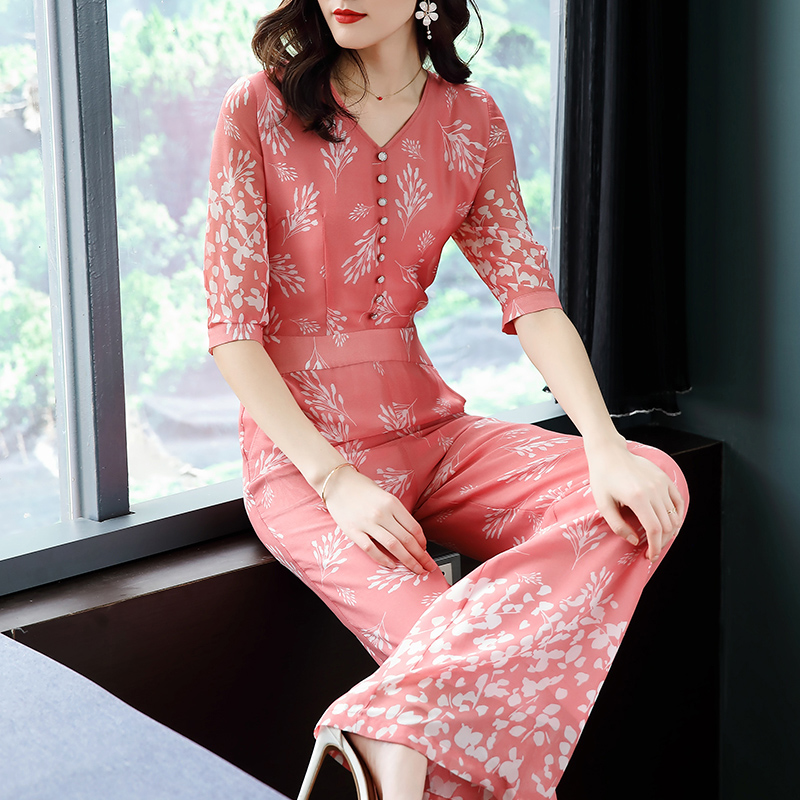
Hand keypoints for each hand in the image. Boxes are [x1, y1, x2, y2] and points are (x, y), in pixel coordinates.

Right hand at [322, 466, 438, 574]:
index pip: (413, 528)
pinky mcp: (353, 531)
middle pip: (407, 540)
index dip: (422, 543)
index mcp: (392, 503)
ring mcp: (367, 523)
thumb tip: (411, 534)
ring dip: (407, 561)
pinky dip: (383, 559)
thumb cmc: (362, 488)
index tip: (425, 551)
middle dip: (420, 556)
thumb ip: (397, 513)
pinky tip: (391, 565)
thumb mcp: (385, 496)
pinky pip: (371, 549)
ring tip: (415, 569)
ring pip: (393, 546)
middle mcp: (382, 513)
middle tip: (427, 567)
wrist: (337, 483)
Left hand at [585, 438, 685, 562]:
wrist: (609, 453)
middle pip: (667, 526)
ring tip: (658, 539)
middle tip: (651, 550)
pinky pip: (678, 501)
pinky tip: (670, 524)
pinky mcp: (665, 479)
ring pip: (674, 516)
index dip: (655, 547)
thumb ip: (618, 526)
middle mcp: (653, 491)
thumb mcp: (603, 504)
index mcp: (637, 498)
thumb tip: (635, 541)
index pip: (654, 530)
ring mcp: (662, 484)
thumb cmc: (602, 478)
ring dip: (669, 532)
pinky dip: (678, 515)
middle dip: (661, 543)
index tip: (649, 556)